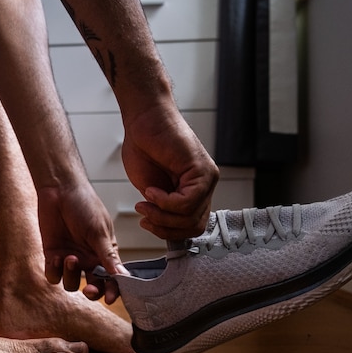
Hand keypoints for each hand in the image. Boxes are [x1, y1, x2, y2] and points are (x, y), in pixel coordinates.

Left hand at [37, 182, 127, 302]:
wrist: (60, 190)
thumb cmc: (85, 205)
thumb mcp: (99, 231)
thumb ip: (108, 255)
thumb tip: (122, 276)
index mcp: (105, 254)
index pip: (113, 279)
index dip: (114, 291)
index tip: (112, 299)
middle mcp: (89, 259)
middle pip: (93, 288)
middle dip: (93, 293)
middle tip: (89, 290)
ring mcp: (70, 259)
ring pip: (71, 284)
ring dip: (71, 275)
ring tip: (69, 258)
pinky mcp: (52, 255)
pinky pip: (53, 275)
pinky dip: (54, 270)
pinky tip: (56, 256)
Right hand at [120, 113, 218, 239]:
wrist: (144, 120)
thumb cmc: (144, 148)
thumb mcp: (151, 190)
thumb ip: (163, 210)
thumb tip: (166, 229)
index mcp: (193, 192)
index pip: (191, 227)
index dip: (168, 232)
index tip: (146, 221)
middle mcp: (204, 187)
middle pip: (194, 227)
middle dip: (164, 228)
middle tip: (144, 215)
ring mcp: (207, 179)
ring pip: (190, 218)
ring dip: (161, 215)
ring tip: (145, 201)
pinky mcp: (203, 171)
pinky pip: (187, 203)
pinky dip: (165, 202)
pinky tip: (152, 191)